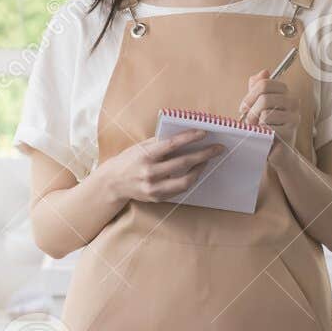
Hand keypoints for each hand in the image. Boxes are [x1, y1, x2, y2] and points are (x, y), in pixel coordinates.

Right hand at [98, 130, 223, 203]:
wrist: (113, 183)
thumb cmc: (129, 160)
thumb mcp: (140, 147)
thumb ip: (159, 142)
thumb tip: (184, 135)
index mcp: (145, 155)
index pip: (172, 144)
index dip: (190, 137)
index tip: (204, 132)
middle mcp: (149, 172)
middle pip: (183, 163)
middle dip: (204, 155)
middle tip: (218, 148)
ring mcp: (154, 188)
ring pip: (185, 181)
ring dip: (200, 170)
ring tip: (207, 161)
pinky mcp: (157, 198)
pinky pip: (179, 190)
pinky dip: (190, 179)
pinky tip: (195, 171)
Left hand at [238, 69, 298, 149]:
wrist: (275, 151)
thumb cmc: (265, 127)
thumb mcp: (257, 104)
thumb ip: (258, 88)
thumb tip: (264, 72)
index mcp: (285, 93)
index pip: (265, 83)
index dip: (250, 95)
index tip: (244, 107)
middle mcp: (293, 102)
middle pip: (265, 97)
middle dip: (251, 111)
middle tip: (248, 121)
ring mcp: (294, 117)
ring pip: (265, 113)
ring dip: (255, 123)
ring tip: (256, 129)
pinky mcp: (290, 132)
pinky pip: (268, 127)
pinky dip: (261, 132)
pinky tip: (264, 136)